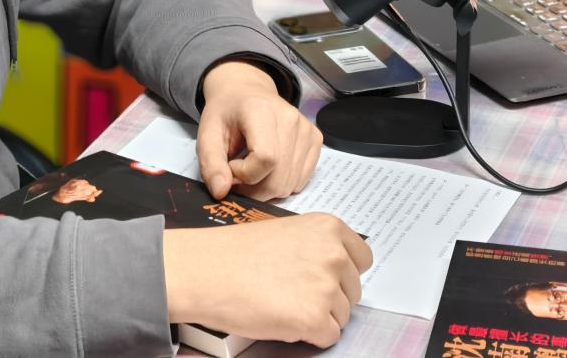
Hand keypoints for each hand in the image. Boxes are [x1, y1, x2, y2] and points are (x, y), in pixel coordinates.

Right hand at [162, 213, 372, 346]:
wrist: (204, 270)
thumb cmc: (234, 253)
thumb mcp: (286, 232)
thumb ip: (316, 247)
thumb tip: (336, 271)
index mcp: (328, 228)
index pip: (362, 259)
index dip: (342, 273)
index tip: (323, 277)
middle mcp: (334, 254)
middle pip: (353, 291)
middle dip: (329, 297)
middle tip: (292, 291)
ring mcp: (326, 287)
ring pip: (342, 316)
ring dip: (317, 316)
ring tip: (282, 302)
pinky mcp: (314, 318)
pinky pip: (329, 337)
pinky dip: (308, 335)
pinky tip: (283, 318)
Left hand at [197, 60, 322, 199]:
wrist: (246, 93)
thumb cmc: (226, 113)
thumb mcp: (207, 134)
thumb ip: (210, 163)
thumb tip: (221, 191)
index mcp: (262, 110)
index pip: (265, 158)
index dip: (244, 173)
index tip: (231, 165)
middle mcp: (290, 118)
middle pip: (279, 178)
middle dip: (253, 189)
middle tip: (237, 175)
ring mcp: (307, 129)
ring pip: (290, 184)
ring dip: (266, 188)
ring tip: (251, 168)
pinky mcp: (316, 139)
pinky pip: (300, 181)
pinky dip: (281, 183)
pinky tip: (268, 168)